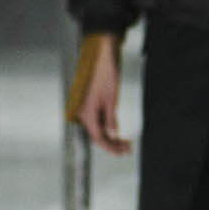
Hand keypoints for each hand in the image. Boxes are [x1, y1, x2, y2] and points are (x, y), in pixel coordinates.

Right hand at [75, 39, 129, 155]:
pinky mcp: (88, 104)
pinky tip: (116, 130)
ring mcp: (84, 109)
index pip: (98, 138)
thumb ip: (110, 119)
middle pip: (96, 135)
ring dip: (110, 135)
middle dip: (112, 143)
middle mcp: (82, 113)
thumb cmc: (105, 74)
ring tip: (124, 141)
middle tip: (127, 148)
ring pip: (97, 128)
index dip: (110, 148)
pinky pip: (96, 120)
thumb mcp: (111, 99)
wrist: (100, 56)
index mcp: (86, 113)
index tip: (122, 153)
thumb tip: (112, 135)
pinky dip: (107, 126)